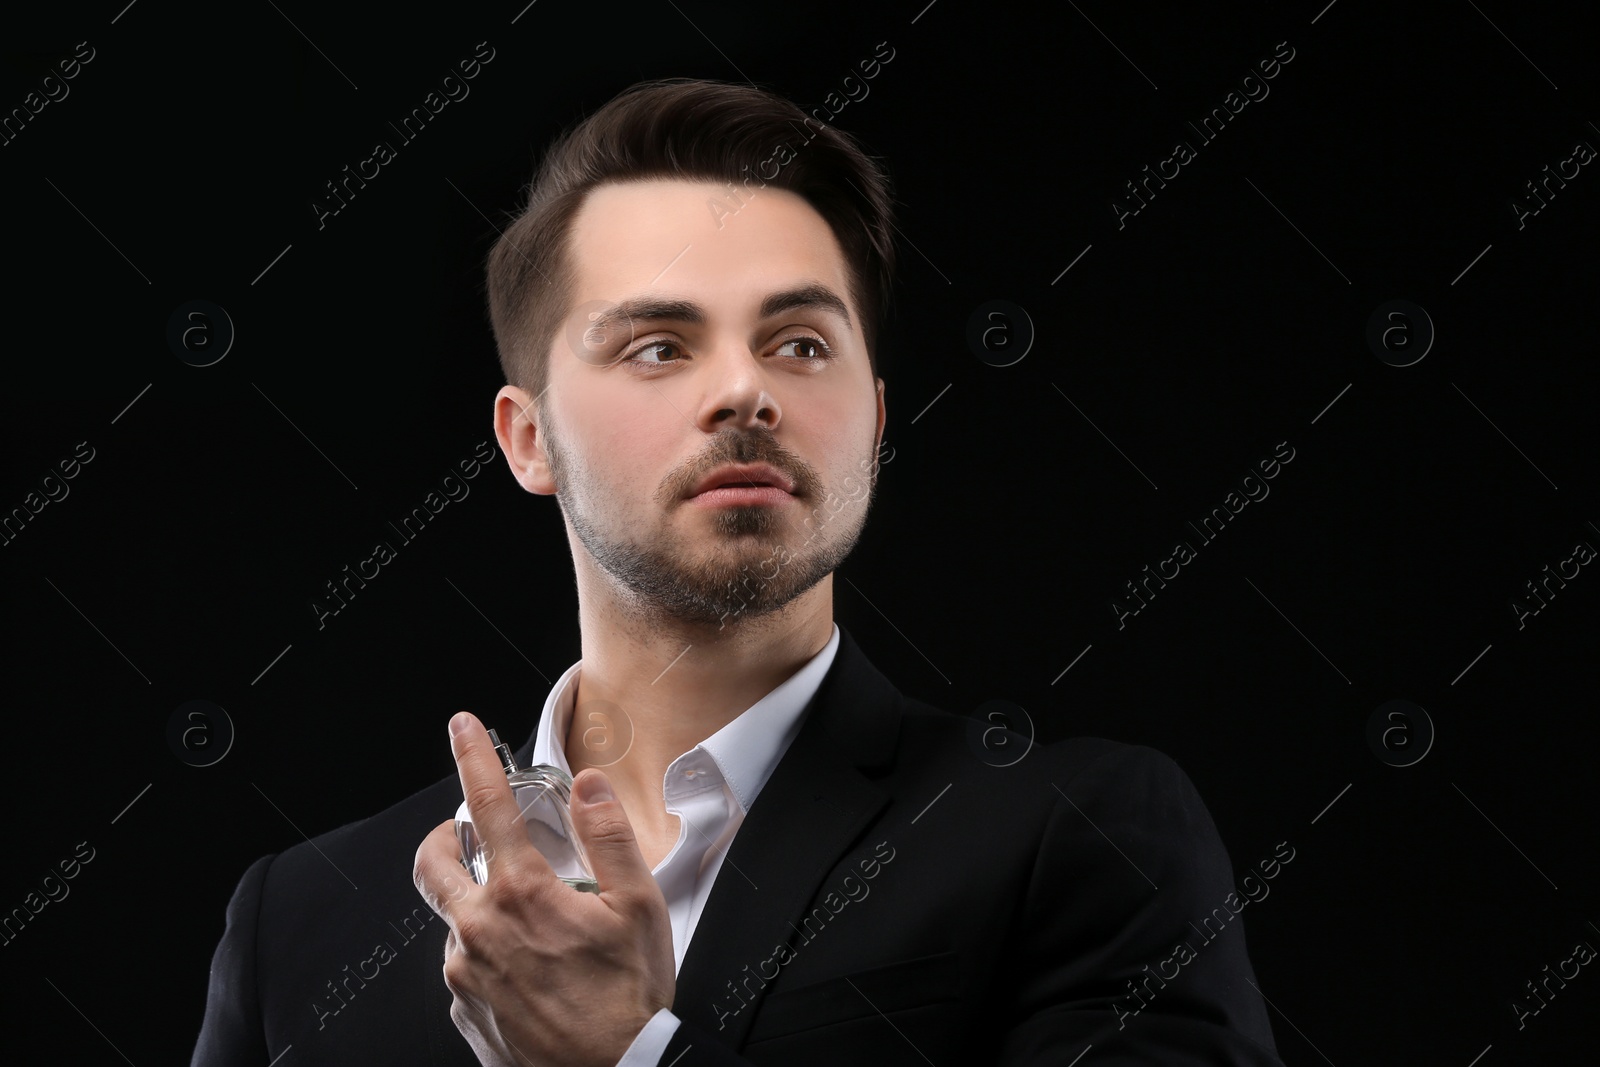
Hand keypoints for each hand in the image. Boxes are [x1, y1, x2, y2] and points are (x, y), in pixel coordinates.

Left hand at [414, 711, 675, 1065]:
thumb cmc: (629, 1001)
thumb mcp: (639, 908)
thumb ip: (609, 837)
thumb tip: (590, 787)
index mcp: (523, 895)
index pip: (486, 805)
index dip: (471, 757)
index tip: (460, 727)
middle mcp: (480, 932)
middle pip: (431, 864)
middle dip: (440, 838)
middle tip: (462, 833)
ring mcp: (465, 977)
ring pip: (454, 923)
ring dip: (480, 911)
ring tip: (532, 930)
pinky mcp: (464, 1013)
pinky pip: (466, 971)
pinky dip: (489, 960)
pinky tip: (531, 974)